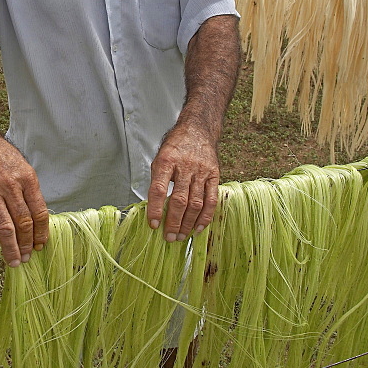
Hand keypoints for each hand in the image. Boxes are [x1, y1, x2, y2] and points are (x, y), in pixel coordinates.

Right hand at [0, 128, 49, 266]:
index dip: (42, 232)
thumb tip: (36, 218)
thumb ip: (28, 190)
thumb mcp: (20, 165)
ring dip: (10, 247)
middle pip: (23, 222)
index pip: (39, 211)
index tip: (41, 245)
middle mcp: (10, 185)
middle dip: (27, 244)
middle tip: (27, 259)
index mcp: (27, 178)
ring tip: (13, 262)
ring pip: (4, 225)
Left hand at [147, 122, 219, 241]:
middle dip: (173, 222)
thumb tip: (154, 208)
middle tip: (169, 237)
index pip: (159, 189)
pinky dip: (205, 216)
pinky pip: (211, 199)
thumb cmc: (175, 147)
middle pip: (179, 200)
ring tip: (181, 236)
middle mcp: (185, 167)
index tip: (153, 225)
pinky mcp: (214, 175)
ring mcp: (201, 172)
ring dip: (188, 223)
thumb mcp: (159, 158)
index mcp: (166, 161)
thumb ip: (157, 181)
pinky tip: (198, 227)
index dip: (155, 209)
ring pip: (196, 203)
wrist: (197, 130)